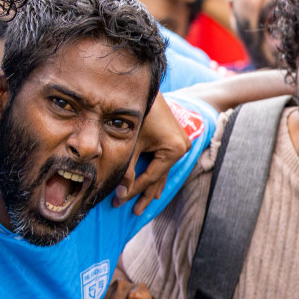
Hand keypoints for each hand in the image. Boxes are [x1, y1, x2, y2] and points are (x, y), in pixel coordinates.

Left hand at [114, 94, 190, 214]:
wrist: (148, 86)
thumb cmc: (138, 111)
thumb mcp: (130, 142)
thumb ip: (127, 168)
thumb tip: (121, 192)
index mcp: (174, 149)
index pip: (151, 176)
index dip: (134, 190)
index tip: (117, 200)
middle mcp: (181, 148)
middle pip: (159, 177)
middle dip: (143, 194)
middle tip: (132, 212)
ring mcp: (180, 144)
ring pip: (161, 172)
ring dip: (149, 187)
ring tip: (141, 206)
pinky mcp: (174, 140)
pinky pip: (162, 163)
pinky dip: (154, 174)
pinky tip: (151, 188)